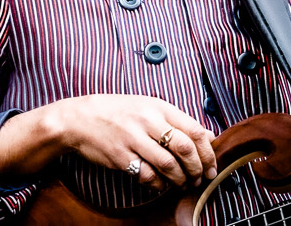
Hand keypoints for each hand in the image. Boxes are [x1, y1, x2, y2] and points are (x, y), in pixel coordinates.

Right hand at [52, 94, 216, 192]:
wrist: (78, 118)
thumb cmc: (115, 111)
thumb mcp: (147, 106)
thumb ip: (176, 120)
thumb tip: (208, 136)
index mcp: (158, 106)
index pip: (194, 130)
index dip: (208, 152)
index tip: (211, 166)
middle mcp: (147, 121)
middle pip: (185, 149)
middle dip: (197, 169)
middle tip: (199, 178)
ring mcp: (133, 139)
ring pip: (169, 166)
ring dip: (180, 180)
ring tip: (181, 183)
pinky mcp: (121, 157)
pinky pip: (148, 176)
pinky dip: (158, 185)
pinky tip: (159, 184)